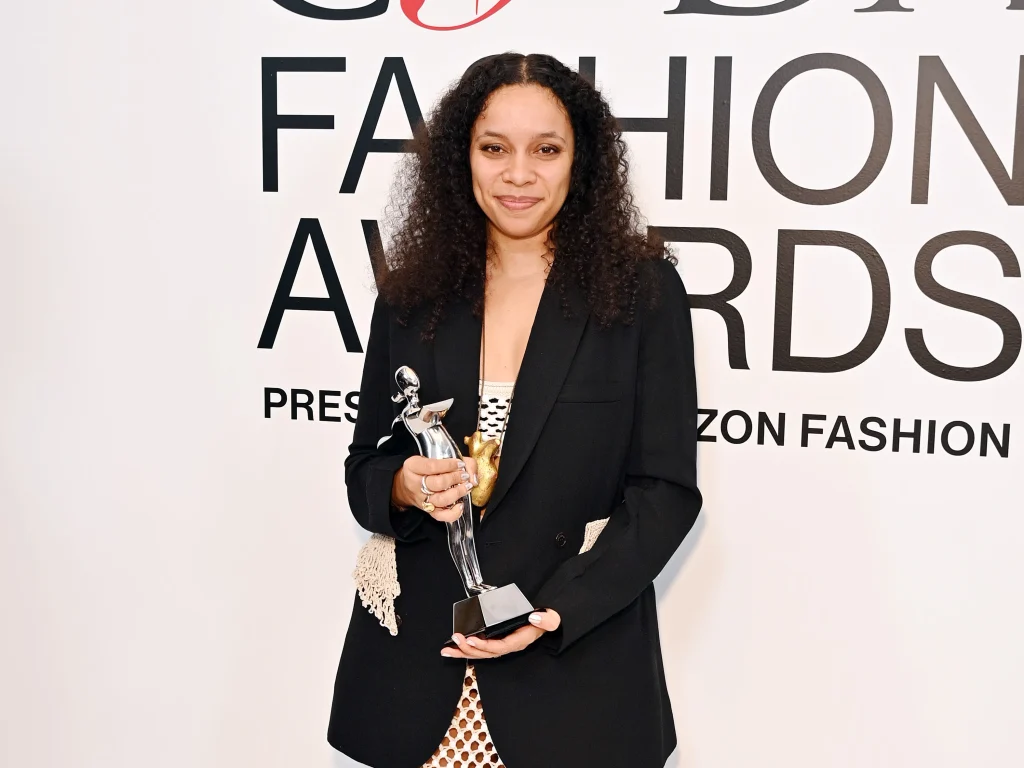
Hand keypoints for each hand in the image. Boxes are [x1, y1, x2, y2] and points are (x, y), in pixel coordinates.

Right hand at [392, 455, 477, 523]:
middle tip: (465, 475)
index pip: (432, 466)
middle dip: (455, 478)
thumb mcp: (432, 457)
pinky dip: (453, 513)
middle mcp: (415, 484)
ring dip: (457, 493)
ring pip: (440, 499)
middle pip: (437, 483)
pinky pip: (440, 516)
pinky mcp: (428, 511)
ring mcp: (422, 500)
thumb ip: (455, 460)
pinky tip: (461, 505)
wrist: (405, 486)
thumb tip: (472, 475)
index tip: (460, 464)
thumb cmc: (424, 469)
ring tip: (467, 486)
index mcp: (413, 467)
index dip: (449, 465)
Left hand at [440, 610, 561, 658]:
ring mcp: (500, 644)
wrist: (545, 621)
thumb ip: (547, 620)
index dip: (485, 645)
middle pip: (485, 653)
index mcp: (518, 641)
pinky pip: (478, 647)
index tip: (472, 639)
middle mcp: (507, 646)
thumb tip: (534, 618)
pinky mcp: (495, 640)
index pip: (500, 647)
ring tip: (447, 649)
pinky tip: (452, 648)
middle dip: (469, 648)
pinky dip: (465, 648)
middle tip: (455, 639)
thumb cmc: (545, 620)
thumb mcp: (551, 619)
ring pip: (479, 653)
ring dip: (462, 651)